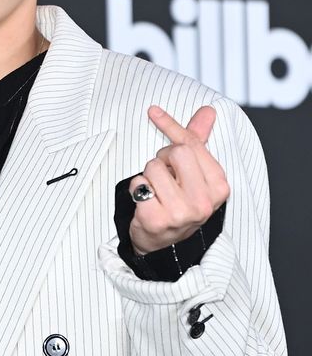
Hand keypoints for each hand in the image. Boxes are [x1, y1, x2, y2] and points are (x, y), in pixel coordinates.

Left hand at [128, 105, 229, 255]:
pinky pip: (138, 184)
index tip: (154, 112)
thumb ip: (198, 141)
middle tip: (165, 174)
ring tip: (157, 191)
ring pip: (153, 167)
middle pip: (175, 152)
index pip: (192, 144)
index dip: (171, 127)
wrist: (164, 243)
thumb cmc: (181, 203)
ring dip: (148, 175)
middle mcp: (204, 202)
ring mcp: (180, 213)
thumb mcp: (196, 174)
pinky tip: (146, 201)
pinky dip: (137, 188)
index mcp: (219, 186)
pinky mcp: (156, 220)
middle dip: (163, 158)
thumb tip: (208, 111)